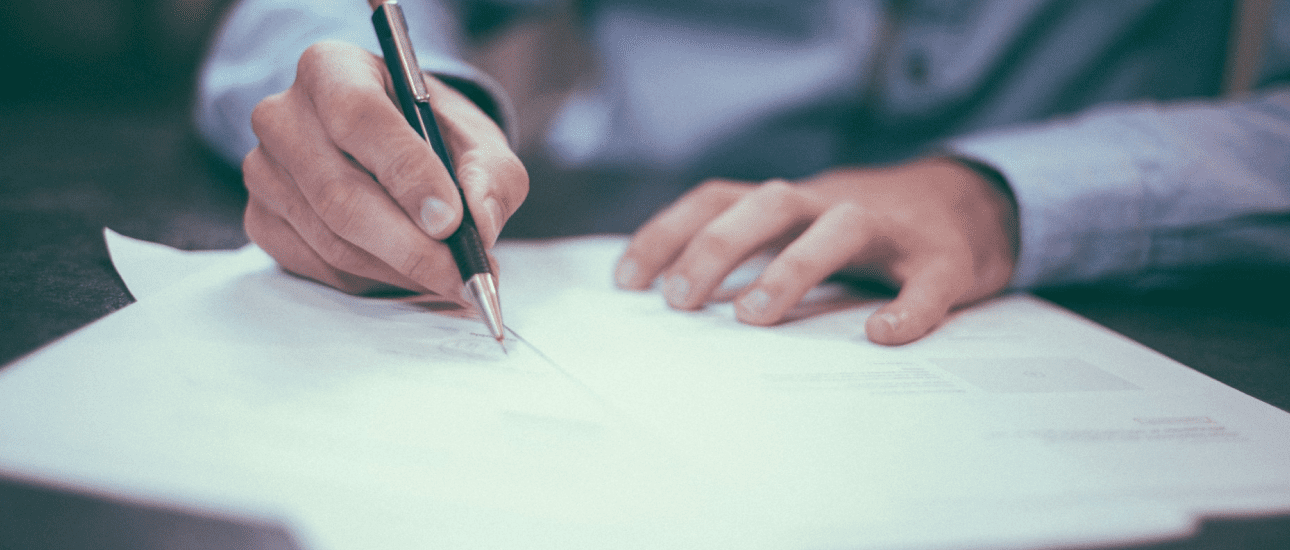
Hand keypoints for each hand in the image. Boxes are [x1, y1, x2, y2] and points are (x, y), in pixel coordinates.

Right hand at [242, 41, 527, 297]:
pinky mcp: (261, 220)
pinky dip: (372, 280)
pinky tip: (408, 273)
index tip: (450, 221)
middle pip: (339, 193)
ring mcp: (264, 171)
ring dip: (399, 270)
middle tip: (462, 275)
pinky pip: (318, 266)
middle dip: (410, 246)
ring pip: (332, 240)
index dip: (407, 174)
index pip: (359, 118)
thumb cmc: (434, 136)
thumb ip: (490, 176)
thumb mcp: (477, 140)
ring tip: (449, 277)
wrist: (394, 148)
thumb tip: (478, 226)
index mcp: (331, 69)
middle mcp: (283, 116)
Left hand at [614, 158, 1018, 344]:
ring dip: (792, 266)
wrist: (975, 203)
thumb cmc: (867, 230)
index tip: (626, 281)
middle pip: (769, 203)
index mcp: (792, 202)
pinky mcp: (945, 260)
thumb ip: (752, 252)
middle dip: (717, 246)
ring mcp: (892, 229)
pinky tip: (883, 335)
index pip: (718, 199)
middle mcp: (834, 204)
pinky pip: (927, 282)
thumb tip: (674, 301)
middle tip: (679, 301)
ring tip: (753, 316)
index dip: (669, 232)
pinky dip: (908, 308)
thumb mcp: (802, 228)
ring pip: (840, 228)